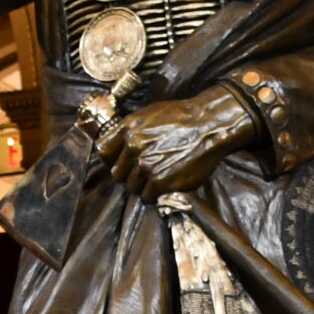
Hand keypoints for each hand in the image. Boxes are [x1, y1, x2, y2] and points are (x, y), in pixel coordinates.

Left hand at [93, 91, 257, 200]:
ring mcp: (146, 166)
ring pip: (132, 188)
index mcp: (127, 130)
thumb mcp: (149, 115)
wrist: (209, 126)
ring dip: (143, 187)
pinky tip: (165, 186)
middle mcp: (133, 148)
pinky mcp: (161, 182)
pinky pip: (148, 197)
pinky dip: (155, 195)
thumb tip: (119, 146)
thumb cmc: (182, 118)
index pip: (103, 152)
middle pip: (117, 174)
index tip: (122, 163)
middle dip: (129, 176)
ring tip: (158, 179)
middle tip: (144, 174)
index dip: (112, 160)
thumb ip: (131, 130)